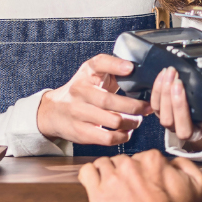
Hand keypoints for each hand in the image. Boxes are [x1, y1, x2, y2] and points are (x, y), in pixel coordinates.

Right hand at [37, 54, 151, 146]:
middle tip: (147, 107)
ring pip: (113, 120)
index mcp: (85, 73)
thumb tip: (138, 71)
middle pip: (110, 100)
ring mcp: (78, 113)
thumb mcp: (91, 73)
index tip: (131, 67)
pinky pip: (107, 138)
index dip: (115, 65)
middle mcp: (79, 92)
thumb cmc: (81, 90)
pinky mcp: (80, 132)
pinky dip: (122, 136)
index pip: (99, 63)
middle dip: (135, 106)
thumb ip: (112, 68)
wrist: (53, 111)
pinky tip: (126, 132)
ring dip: (132, 122)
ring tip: (137, 121)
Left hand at [79, 150, 201, 201]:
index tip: (144, 186)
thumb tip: (172, 161)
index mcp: (152, 159)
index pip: (140, 157)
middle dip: (124, 174)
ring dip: (107, 175)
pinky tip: (97, 187)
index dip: (142, 173)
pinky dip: (90, 176)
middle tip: (130, 192)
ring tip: (114, 192)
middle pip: (121, 160)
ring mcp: (112, 178)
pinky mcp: (98, 193)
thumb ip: (186, 165)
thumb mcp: (199, 185)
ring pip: (103, 164)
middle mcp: (130, 164)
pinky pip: (86, 172)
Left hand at [149, 67, 201, 151]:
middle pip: (167, 118)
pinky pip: (152, 100)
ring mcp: (167, 117)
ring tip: (169, 72)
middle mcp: (177, 127)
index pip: (184, 129)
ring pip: (158, 108)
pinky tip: (162, 75)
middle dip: (169, 96)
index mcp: (194, 133)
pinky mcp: (159, 108)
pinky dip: (156, 87)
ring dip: (161, 89)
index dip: (180, 109)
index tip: (182, 87)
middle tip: (175, 77)